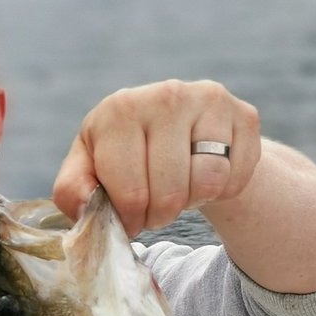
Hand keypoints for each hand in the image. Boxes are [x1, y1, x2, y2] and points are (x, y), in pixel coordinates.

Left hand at [52, 80, 260, 236]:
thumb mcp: (88, 170)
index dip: (131, 219)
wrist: (177, 132)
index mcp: (118, 111)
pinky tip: (206, 175)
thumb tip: (84, 207)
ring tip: (179, 188)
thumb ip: (72, 190)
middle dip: (161, 215)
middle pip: (170, 193)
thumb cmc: (124, 158)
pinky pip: (237, 177)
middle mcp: (164, 95)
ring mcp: (207, 100)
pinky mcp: (243, 115)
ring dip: (193, 201)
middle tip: (155, 206)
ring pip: (207, 182)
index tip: (129, 215)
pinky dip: (224, 191)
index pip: (130, 194)